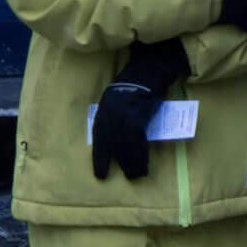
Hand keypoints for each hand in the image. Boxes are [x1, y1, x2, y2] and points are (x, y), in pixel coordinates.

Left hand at [91, 39, 188, 179]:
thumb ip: (116, 116)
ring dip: (132, 162)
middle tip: (128, 175)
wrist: (147, 71)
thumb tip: (119, 135)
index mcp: (104, 112)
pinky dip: (141, 154)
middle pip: (113, 146)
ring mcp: (123, 118)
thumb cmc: (135, 84)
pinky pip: (138, 141)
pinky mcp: (137, 118)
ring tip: (137, 174)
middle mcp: (110, 117)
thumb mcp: (117, 99)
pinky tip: (143, 162)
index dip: (100, 158)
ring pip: (125, 147)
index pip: (100, 140)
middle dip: (119, 162)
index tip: (100, 174)